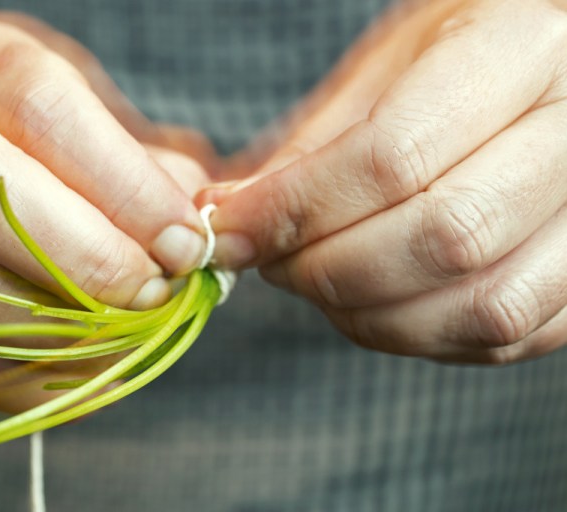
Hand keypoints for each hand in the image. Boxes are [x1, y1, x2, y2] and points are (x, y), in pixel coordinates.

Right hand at [0, 12, 212, 385]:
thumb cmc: (30, 166)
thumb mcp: (91, 143)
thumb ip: (148, 176)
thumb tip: (199, 229)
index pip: (48, 112)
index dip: (126, 187)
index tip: (185, 244)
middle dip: (88, 257)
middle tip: (154, 293)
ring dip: (58, 323)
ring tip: (125, 334)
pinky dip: (27, 368)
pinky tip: (83, 366)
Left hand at [203, 0, 566, 363]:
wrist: (535, 80)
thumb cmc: (452, 62)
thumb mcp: (378, 73)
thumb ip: (310, 149)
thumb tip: (236, 217)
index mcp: (523, 51)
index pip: (393, 157)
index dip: (295, 208)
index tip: (230, 229)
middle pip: (442, 238)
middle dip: (325, 269)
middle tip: (268, 261)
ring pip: (481, 306)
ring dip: (368, 314)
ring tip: (314, 282)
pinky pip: (501, 337)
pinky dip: (414, 334)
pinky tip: (369, 303)